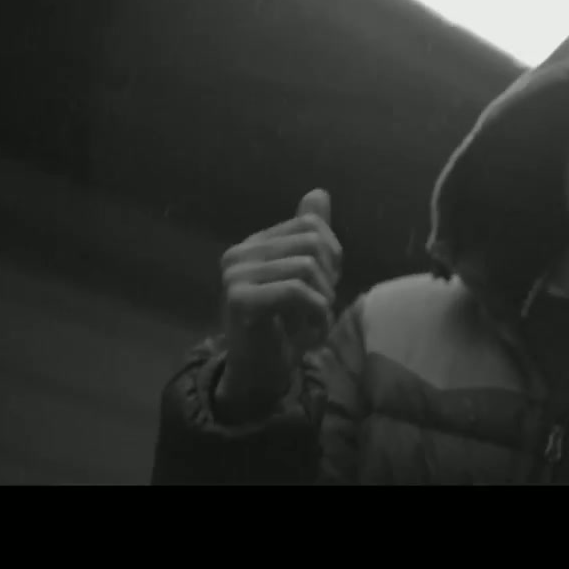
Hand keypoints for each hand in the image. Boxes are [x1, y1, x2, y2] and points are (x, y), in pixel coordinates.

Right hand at [217, 189, 342, 415]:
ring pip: (307, 267)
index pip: (310, 226)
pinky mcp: (240, 299)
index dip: (333, 256)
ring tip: (312, 324)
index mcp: (255, 244)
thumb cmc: (283, 328)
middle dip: (329, 280)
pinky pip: (296, 292)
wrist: (259, 374)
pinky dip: (315, 315)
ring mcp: (235, 275)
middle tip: (319, 309)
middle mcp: (240, 254)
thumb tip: (319, 193)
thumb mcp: (304, 278)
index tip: (325, 287)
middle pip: (313, 244)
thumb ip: (309, 236)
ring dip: (323, 302)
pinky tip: (309, 335)